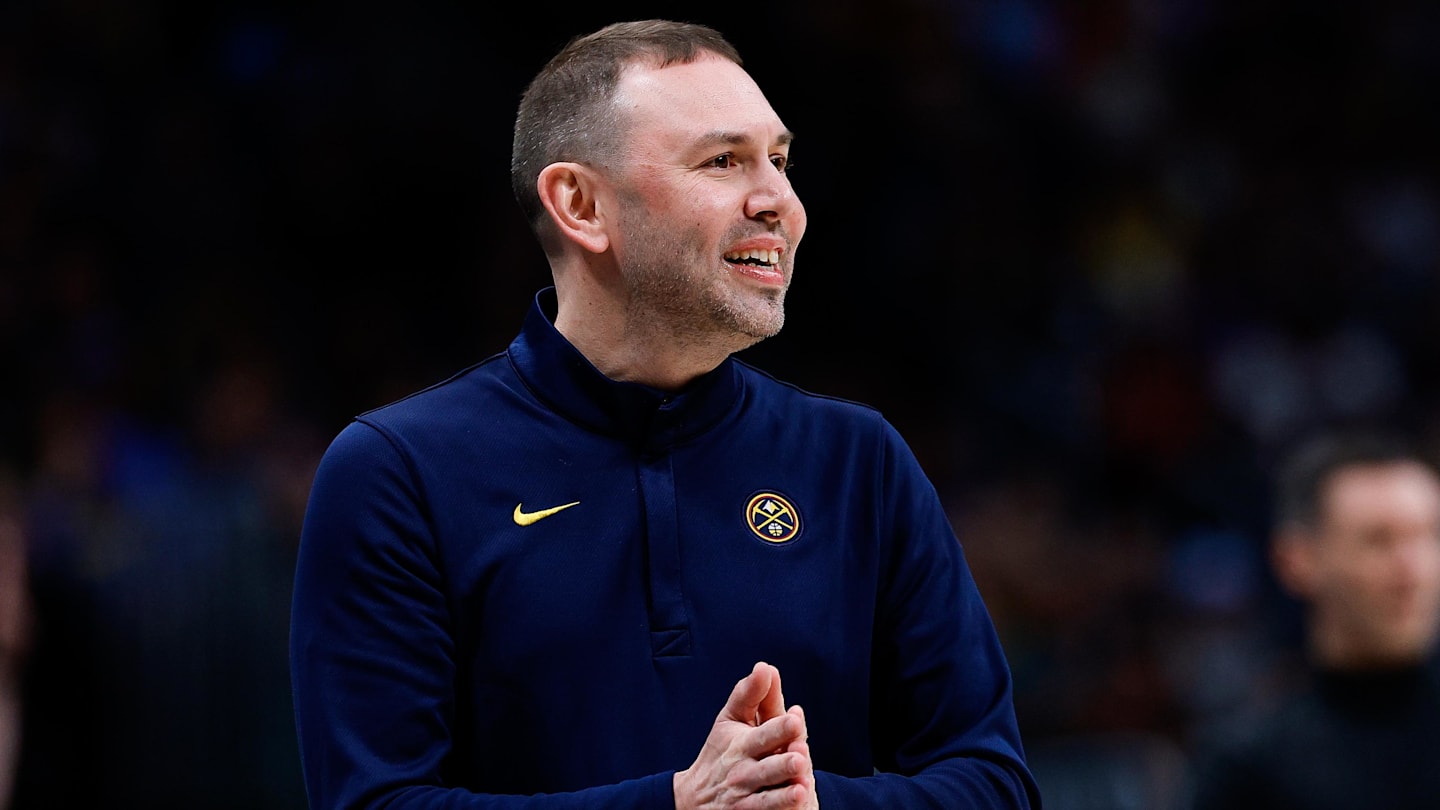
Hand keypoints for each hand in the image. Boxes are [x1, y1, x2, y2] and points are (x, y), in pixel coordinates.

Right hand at [674, 662, 818, 809]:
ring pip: (766, 798)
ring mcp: (744, 798)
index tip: (794, 719)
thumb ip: (749, 695)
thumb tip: (765, 666)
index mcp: (740, 744)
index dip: (777, 729)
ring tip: (801, 787)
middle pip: (765, 768)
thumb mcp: (730, 721)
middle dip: (781, 762)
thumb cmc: (720, 752)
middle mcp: (742, 772)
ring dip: (783, 794)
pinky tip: (797, 803)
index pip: (761, 735)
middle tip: (799, 756)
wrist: (693, 799)